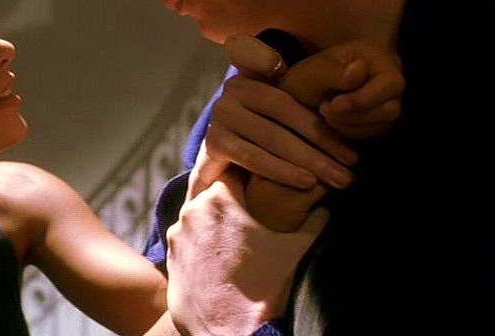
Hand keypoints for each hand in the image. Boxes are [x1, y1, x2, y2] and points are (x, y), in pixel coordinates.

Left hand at [166, 166, 328, 335]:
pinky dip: (200, 253)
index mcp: (219, 200)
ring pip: (197, 223)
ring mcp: (175, 239)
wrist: (234, 334)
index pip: (233, 175)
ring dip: (213, 231)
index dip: (248, 181)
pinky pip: (186, 248)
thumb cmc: (266, 288)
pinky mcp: (169, 263)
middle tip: (251, 222)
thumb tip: (325, 209)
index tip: (259, 192)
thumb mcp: (297, 249)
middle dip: (230, 207)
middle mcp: (190, 213)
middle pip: (213, 199)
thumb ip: (314, 221)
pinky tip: (219, 267)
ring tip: (236, 249)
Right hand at [193, 74, 356, 197]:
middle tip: (353, 162)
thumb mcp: (281, 106)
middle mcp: (233, 89)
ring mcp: (220, 115)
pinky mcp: (214, 142)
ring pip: (273, 138)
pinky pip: (254, 157)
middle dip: (323, 140)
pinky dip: (283, 171)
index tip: (350, 133)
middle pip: (285, 113)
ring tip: (339, 177)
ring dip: (310, 159)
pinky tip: (308, 182)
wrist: (224, 163)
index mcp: (253, 74)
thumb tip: (353, 72)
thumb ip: (304, 88)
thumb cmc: (262, 131)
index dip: (320, 114)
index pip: (292, 94)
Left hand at [280, 39, 403, 138]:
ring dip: (351, 123)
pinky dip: (353, 130)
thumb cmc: (309, 76)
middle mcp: (391, 74)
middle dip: (354, 114)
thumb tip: (360, 69)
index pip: (391, 83)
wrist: (303, 92)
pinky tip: (337, 121)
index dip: (364, 99)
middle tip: (325, 109)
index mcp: (377, 54)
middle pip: (391, 107)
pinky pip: (378, 131)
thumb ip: (335, 71)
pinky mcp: (384, 115)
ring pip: (386, 122)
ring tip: (328, 113)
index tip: (334, 104)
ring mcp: (390, 96)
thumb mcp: (314, 72)